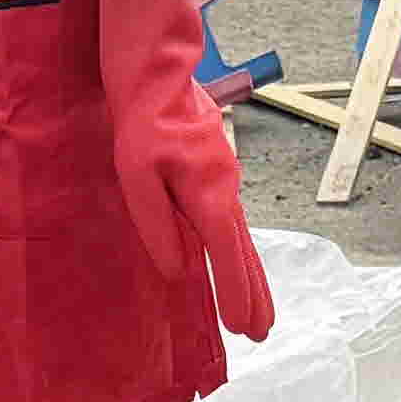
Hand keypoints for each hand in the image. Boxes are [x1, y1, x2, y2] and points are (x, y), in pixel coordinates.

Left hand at [92, 0, 271, 344]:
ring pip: (242, 235)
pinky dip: (239, 248)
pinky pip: (232, 219)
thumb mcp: (136, 175)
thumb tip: (177, 272)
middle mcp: (225, 188)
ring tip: (260, 311)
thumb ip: (157, 225)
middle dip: (254, 294)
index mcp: (207, 193)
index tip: (246, 329)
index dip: (236, 294)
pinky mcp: (216, 168)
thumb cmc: (140, 118)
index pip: (226, 254)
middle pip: (244, 250)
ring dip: (251, 275)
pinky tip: (237, 262)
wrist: (156, 68)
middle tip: (264, 333)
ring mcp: (225, 176)